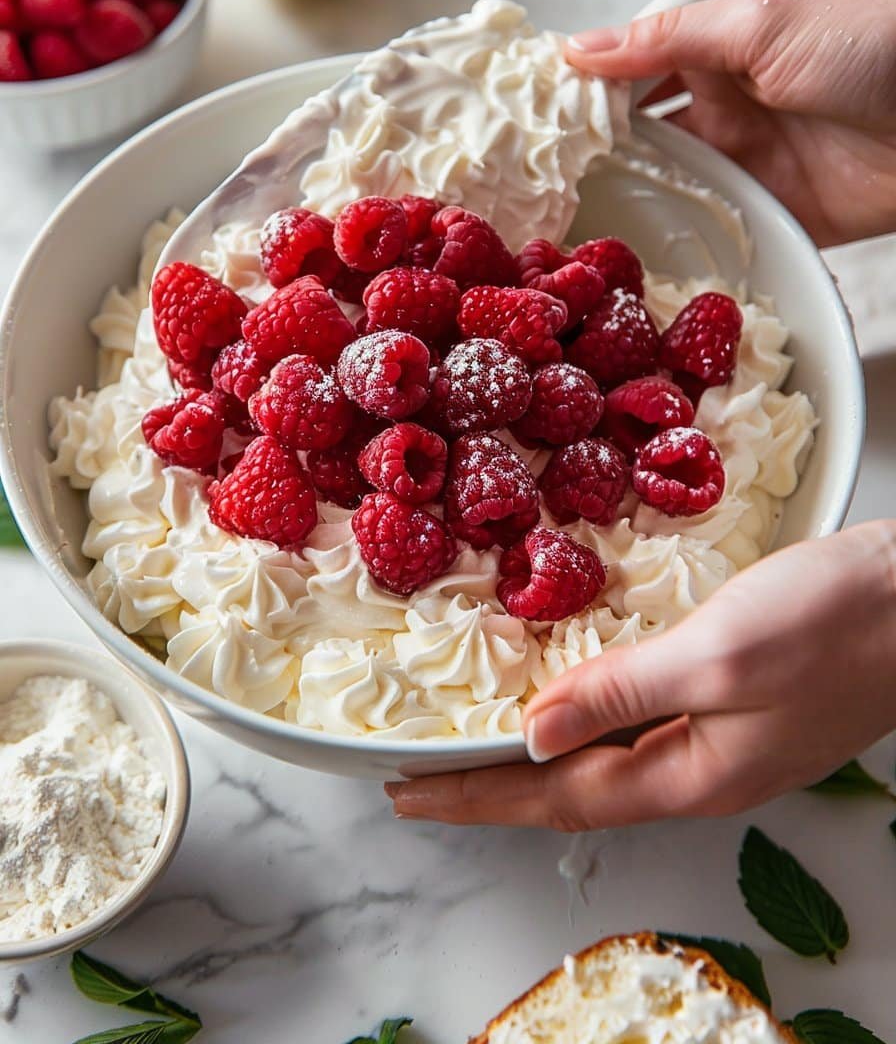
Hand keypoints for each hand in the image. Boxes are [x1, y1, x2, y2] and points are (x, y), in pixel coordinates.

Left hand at [385, 521, 895, 828]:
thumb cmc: (835, 621)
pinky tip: (573, 696)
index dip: (480, 795)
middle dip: (496, 784)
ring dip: (538, 752)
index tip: (408, 793)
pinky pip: (640, 722)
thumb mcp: (718, 655)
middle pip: (576, 788)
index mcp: (694, 774)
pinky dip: (589, 715)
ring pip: (607, 758)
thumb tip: (535, 733)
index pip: (559, 797)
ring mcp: (726, 739)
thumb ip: (623, 693)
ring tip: (479, 744)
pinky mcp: (740, 701)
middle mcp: (704, 769)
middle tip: (424, 776)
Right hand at [566, 0, 895, 247]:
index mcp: (722, 45)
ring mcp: (751, 162)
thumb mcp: (761, 23)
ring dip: (627, 197)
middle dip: (593, 150)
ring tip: (563, 218)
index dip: (584, 87)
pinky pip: (716, 232)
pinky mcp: (777, 215)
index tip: (529, 113)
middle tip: (533, 176)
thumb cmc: (872, 45)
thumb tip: (578, 48)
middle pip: (642, 131)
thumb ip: (666, 38)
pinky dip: (678, 242)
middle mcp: (729, 104)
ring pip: (670, 184)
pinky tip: (629, 255)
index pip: (634, 65)